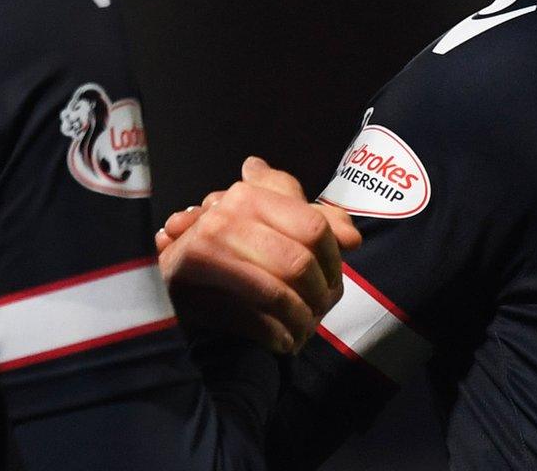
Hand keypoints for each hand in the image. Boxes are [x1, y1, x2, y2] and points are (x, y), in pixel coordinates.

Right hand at [157, 156, 360, 353]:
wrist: (183, 292)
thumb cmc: (239, 257)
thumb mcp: (275, 228)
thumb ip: (318, 223)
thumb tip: (353, 237)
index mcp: (247, 196)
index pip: (314, 226)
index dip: (333, 258)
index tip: (332, 278)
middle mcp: (222, 220)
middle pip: (298, 263)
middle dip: (318, 294)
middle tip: (320, 309)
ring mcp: (203, 255)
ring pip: (277, 294)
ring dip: (300, 320)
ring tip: (304, 328)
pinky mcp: (191, 293)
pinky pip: (253, 320)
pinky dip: (277, 335)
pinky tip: (284, 340)